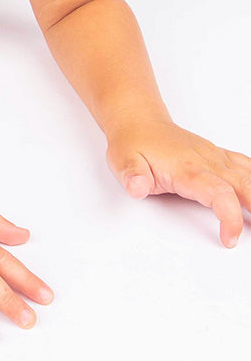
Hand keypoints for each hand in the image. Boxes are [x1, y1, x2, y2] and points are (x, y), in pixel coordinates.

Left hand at [106, 118, 250, 246]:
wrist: (137, 121)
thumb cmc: (132, 143)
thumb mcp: (123, 161)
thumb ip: (132, 177)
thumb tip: (136, 187)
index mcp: (186, 168)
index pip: (219, 194)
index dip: (230, 218)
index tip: (229, 239)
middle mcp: (206, 161)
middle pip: (243, 186)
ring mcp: (213, 156)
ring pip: (248, 176)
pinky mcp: (216, 155)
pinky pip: (244, 165)